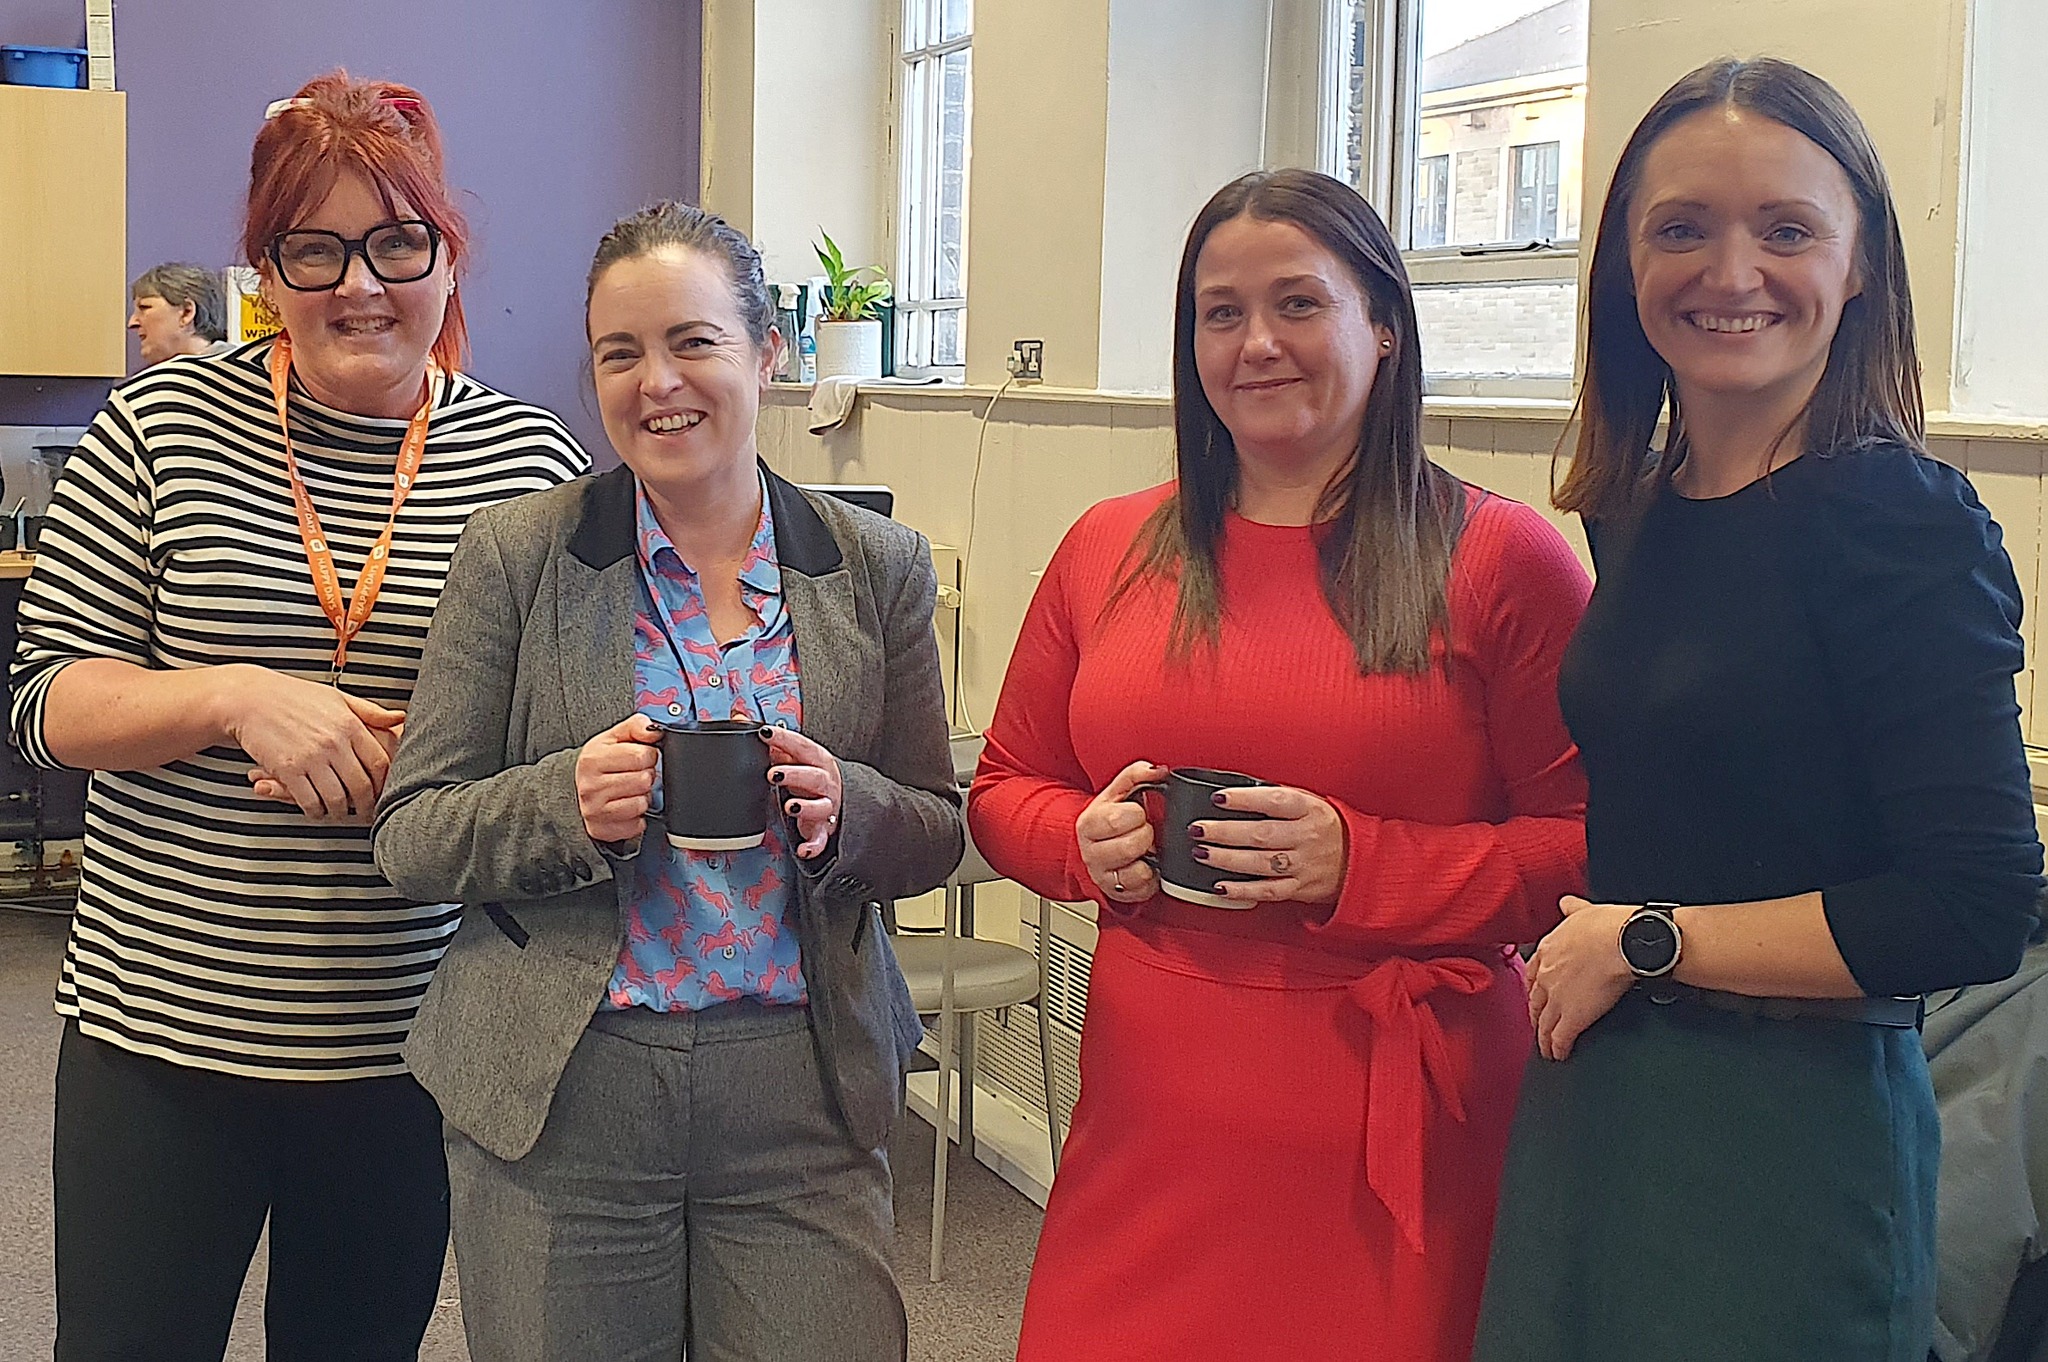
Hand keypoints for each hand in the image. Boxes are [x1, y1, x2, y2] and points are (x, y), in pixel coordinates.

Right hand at [223, 666, 404, 823]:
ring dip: (339, 813)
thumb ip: (370, 712)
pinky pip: (308, 801)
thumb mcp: (337, 697)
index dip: (384, 784)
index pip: (379, 763)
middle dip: (366, 806)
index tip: (383, 793)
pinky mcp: (287, 770)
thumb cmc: (293, 696)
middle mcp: (333, 743)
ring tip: (340, 814)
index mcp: (349, 725)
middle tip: (365, 814)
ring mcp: (310, 758)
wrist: (249, 698)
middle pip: (361, 786)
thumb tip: (400, 718)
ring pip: (336, 798)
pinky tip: (316, 810)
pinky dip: (315, 811)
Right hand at [576, 714, 661, 843]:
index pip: (641, 756)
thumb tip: (653, 730)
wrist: (578, 789)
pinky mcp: (602, 829)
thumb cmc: (600, 763)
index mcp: (593, 759)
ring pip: (641, 803)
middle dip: (646, 776)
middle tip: (636, 774)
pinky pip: (637, 825)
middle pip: (643, 780)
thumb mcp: (614, 737)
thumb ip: (636, 726)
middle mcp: (590, 786)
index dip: (648, 755)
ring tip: (632, 790)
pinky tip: (628, 806)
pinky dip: (638, 817)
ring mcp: (595, 810)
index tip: (642, 757)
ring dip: (643, 796)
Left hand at [766, 726, 841, 858]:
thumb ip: (769, 740)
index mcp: (816, 760)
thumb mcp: (793, 756)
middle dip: (794, 774)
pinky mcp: (824, 829)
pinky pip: (821, 838)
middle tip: (772, 773)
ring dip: (806, 806)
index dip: (784, 739)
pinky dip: (813, 845)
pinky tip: (803, 849)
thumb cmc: (810, 775)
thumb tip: (740, 716)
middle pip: (814, 775)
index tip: (765, 734)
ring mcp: (827, 806)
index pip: (802, 746)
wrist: (838, 800)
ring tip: (790, 807)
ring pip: (821, 806)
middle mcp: (825, 781)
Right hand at [1075, 761, 1168, 903]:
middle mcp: (1091, 853)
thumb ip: (1136, 774)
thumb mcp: (1116, 793)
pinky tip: (1145, 864)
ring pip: (1139, 872)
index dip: (1136, 814)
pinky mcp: (1119, 894)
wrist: (1091, 848)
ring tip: (1144, 848)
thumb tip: (1159, 770)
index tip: (1136, 812)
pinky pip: (1144, 889)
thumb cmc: (1107, 820)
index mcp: (1089, 824)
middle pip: (1132, 845)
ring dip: (1149, 858)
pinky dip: (1151, 877)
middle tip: (1142, 831)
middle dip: (1145, 835)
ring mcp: (1104, 877)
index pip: (1119, 818)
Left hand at [1189, 785, 1345, 905]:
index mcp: (1308, 810)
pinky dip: (1242, 891)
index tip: (1218, 798)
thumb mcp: (1310, 802)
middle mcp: (1305, 837)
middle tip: (1199, 829)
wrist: (1359, 861)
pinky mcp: (1298, 888)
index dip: (1244, 799)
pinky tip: (1220, 887)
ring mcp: (1302, 864)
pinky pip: (1267, 891)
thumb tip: (1238, 792)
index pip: (1273, 802)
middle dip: (1225, 832)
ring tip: (1202, 853)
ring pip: (1260, 863)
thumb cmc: (1328, 827)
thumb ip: (1278, 799)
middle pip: (1261, 835)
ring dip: (1227, 859)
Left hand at [1527, 896, 1635, 1060]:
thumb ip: (1572, 909)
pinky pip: (1560, 1037)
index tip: (1534, 995)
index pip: (1533, 973)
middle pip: (1535, 1001)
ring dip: (1543, 1037)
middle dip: (1535, 1014)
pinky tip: (1557, 1056)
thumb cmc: (1608, 925)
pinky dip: (1557, 1049)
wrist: (1622, 942)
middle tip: (1537, 1025)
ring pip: (1544, 1022)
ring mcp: (1557, 998)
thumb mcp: (1584, 911)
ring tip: (1545, 1048)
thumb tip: (1566, 902)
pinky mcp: (1572, 1017)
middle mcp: (1547, 975)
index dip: (1533, 987)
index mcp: (1549, 949)